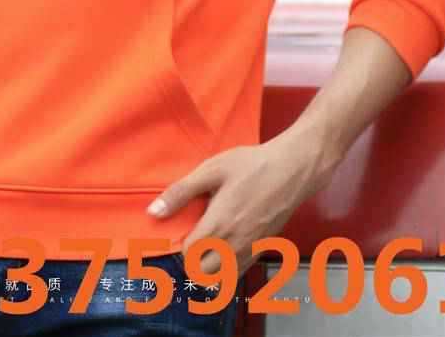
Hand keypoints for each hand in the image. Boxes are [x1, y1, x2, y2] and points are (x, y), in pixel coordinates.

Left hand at [146, 131, 336, 279]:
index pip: (187, 255)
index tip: (180, 227)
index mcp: (218, 225)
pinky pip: (238, 273)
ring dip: (208, 266)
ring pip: (221, 278)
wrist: (291, 170)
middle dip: (191, 259)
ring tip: (207, 240)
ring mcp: (250, 251)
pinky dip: (226, 267)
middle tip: (192, 234)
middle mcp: (234, 245)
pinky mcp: (261, 250)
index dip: (179, 243)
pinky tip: (225, 244)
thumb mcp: (211, 170)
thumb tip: (153, 213)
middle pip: (202, 273)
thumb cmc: (250, 165)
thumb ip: (181, 192)